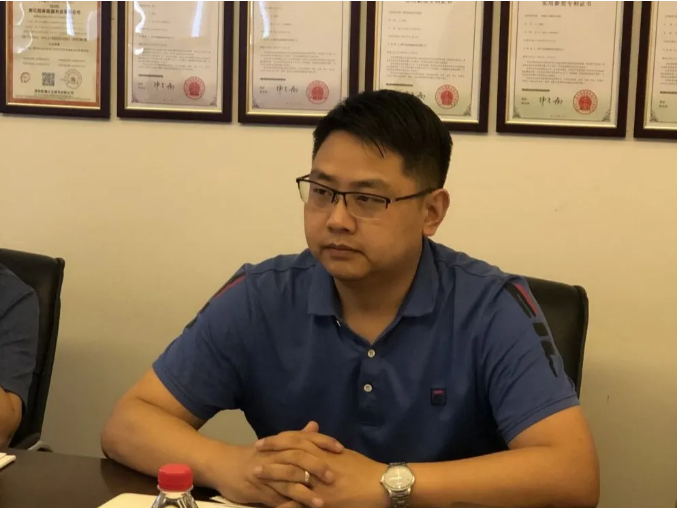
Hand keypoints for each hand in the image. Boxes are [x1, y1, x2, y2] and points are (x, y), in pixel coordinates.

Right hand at [208, 422, 343, 507]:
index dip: (323, 443)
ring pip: (287, 482)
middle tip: (334, 477)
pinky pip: (275, 500)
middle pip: (298, 459)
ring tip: (321, 503)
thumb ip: (297, 436)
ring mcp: (266, 474)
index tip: (341, 449)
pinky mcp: (258, 491)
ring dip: (305, 493)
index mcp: (281, 443)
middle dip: (316, 468)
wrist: (223, 464)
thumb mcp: (275, 443)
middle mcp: (274, 456)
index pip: (305, 439)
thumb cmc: (254, 454)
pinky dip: (288, 506)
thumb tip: (315, 425)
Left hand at [256, 436, 387, 507]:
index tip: (263, 441)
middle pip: (291, 454)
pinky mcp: (325, 501)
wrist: (380, 485)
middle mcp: (320, 463)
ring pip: (292, 475)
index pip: (297, 440)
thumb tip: (312, 435)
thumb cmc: (362, 468)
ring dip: (273, 475)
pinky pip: (302, 502)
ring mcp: (321, 483)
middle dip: (271, 454)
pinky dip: (287, 503)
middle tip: (254, 454)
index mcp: (324, 451)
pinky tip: (274, 505)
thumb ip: (324, 445)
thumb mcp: (342, 453)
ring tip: (256, 474)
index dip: (278, 440)